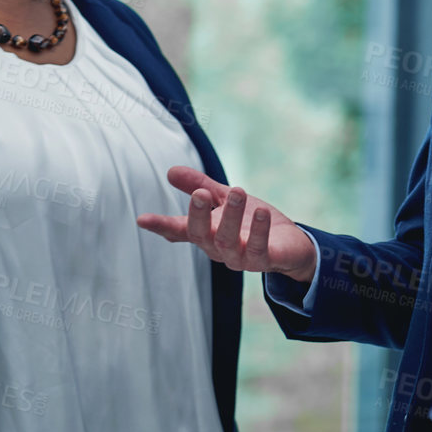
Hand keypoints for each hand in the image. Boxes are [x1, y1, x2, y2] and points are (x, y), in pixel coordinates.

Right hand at [137, 167, 316, 282]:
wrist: (290, 246)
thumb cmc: (251, 223)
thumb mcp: (225, 200)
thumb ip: (201, 187)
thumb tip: (170, 171)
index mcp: (207, 234)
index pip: (180, 231)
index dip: (161, 226)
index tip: (142, 219)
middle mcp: (219, 249)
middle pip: (202, 235)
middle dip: (199, 215)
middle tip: (200, 193)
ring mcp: (241, 258)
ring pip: (229, 242)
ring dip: (231, 217)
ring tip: (237, 191)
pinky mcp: (265, 260)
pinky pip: (259, 249)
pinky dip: (259, 231)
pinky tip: (261, 212)